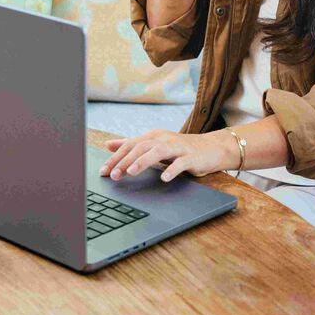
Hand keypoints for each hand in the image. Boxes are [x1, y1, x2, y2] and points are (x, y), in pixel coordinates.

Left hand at [99, 129, 234, 182]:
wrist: (210, 148)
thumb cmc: (179, 148)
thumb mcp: (153, 145)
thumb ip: (131, 145)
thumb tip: (108, 145)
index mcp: (152, 137)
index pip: (129, 146)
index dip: (115, 158)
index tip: (103, 171)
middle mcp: (163, 139)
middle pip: (140, 148)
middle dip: (125, 161)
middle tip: (113, 175)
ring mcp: (177, 147)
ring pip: (158, 151)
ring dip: (143, 161)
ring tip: (131, 171)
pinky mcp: (191, 156)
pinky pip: (180, 163)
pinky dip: (172, 169)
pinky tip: (164, 178)